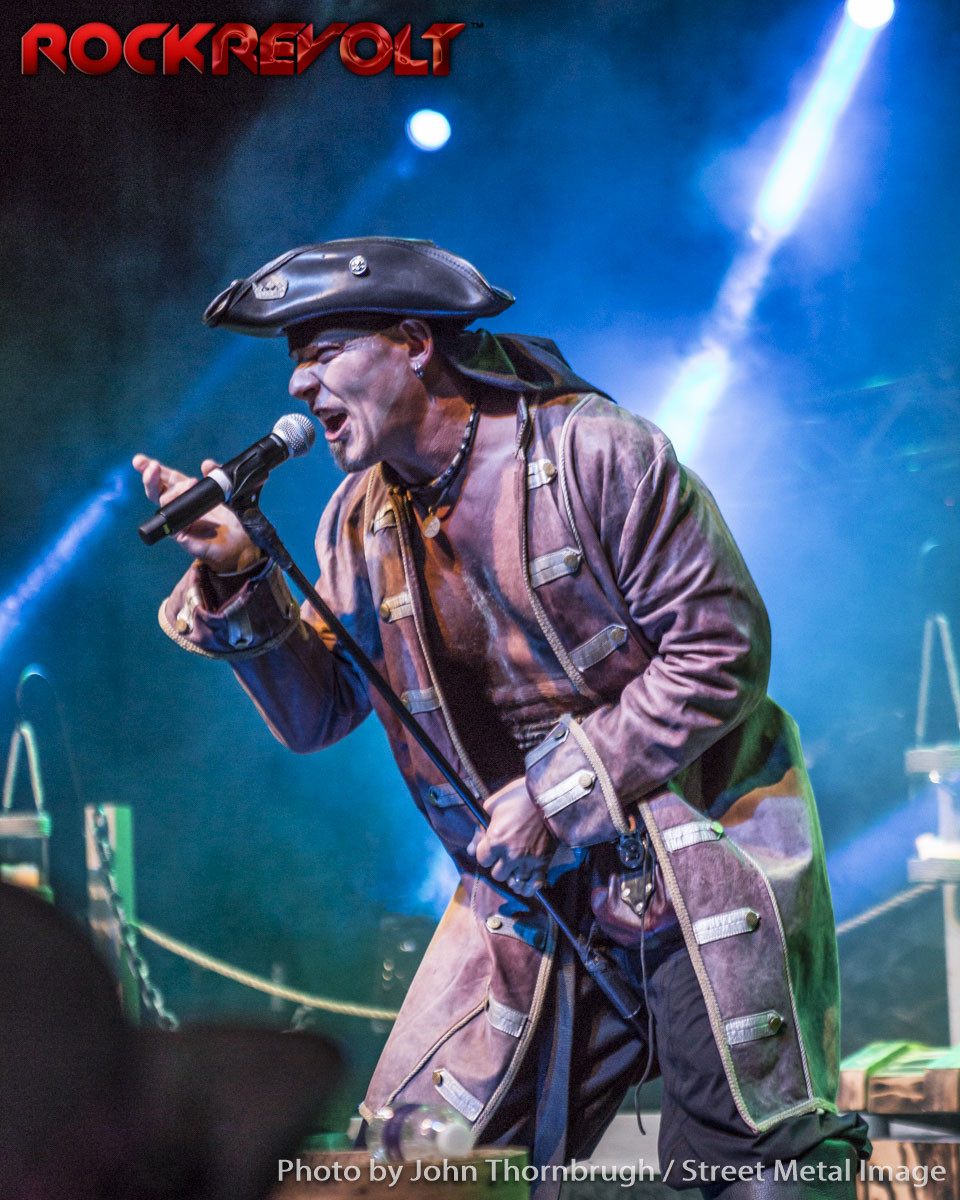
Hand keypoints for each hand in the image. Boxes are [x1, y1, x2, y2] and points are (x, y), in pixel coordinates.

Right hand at [132, 455, 262, 573]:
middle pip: (157, 489)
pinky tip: (183, 501)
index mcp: (189, 493)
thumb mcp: (229, 491)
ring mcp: (179, 519)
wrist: (242, 543)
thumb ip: (218, 475)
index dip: (156, 469)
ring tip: (191, 483)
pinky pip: (171, 520)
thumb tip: (206, 463)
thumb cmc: (235, 519)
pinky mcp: (181, 534)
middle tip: (151, 466)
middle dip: (150, 476)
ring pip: (163, 501)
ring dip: (174, 489)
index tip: (141, 460)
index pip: (168, 478)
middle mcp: (180, 505)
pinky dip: (175, 508)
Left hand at [466, 778, 554, 896]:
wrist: (551, 795)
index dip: (485, 852)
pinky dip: (528, 887)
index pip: (482, 859)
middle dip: (499, 865)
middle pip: (497, 874)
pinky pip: (533, 885)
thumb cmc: (520, 796)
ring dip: (513, 875)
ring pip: (514, 882)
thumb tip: (471, 847)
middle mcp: (510, 854)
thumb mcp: (494, 804)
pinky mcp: (543, 862)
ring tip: (515, 866)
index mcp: (495, 840)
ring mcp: (527, 860)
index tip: (490, 846)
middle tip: (504, 855)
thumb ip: (481, 827)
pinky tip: (525, 883)